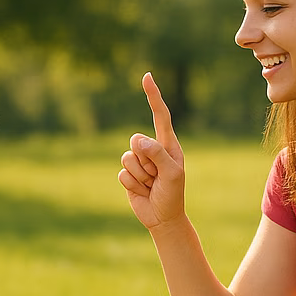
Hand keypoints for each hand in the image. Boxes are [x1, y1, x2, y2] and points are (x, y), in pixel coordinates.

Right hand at [118, 73, 186, 230]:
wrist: (163, 218)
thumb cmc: (173, 194)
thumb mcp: (172, 173)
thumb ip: (157, 154)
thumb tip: (138, 140)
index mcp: (168, 144)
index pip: (160, 115)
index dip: (153, 96)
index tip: (147, 77)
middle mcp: (152, 149)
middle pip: (136, 141)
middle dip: (146, 161)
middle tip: (157, 177)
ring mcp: (138, 162)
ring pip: (127, 158)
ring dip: (140, 176)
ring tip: (151, 185)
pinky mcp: (127, 174)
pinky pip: (121, 173)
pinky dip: (132, 185)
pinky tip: (142, 191)